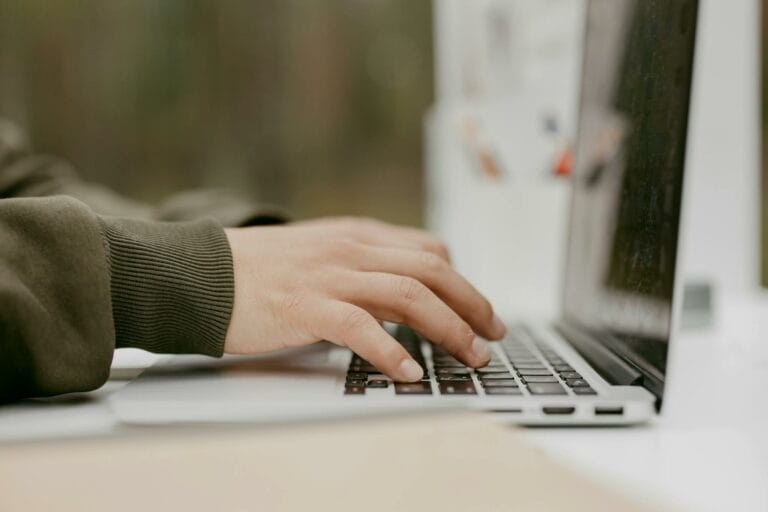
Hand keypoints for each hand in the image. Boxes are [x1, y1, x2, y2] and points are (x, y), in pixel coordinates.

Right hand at [223, 217, 505, 381]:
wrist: (202, 274)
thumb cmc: (258, 270)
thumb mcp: (319, 252)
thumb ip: (358, 263)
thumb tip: (399, 291)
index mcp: (356, 235)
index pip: (428, 249)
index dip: (462, 281)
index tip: (478, 309)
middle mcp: (351, 249)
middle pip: (432, 270)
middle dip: (472, 304)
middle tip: (492, 336)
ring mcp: (330, 275)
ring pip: (410, 295)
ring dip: (449, 329)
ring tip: (468, 357)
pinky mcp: (307, 305)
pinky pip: (362, 327)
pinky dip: (392, 352)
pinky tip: (410, 373)